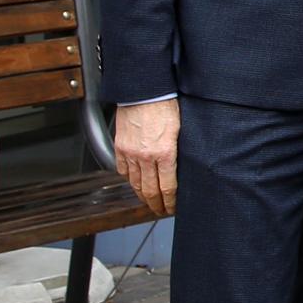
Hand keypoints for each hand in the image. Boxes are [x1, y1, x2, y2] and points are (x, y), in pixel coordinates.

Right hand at [115, 97, 180, 217]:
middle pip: (150, 190)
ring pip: (135, 183)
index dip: (170, 201)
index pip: (168, 187)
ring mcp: (130, 153)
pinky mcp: (120, 147)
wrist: (144, 91)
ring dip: (142, 195)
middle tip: (161, 211)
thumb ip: (179, 151)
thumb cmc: (166, 105)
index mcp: (165, 153)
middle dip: (156, 204)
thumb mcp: (182, 130)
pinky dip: (130, 180)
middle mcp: (146, 156)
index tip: (172, 208)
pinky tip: (135, 183)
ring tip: (149, 202)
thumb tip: (182, 168)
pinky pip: (123, 170)